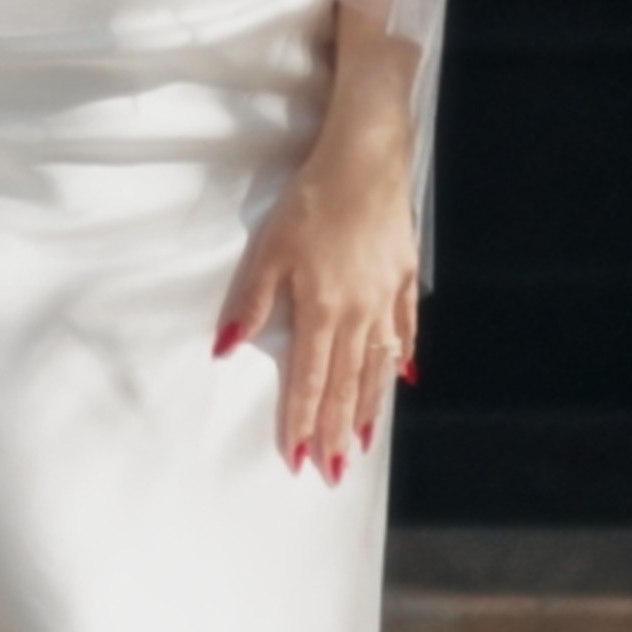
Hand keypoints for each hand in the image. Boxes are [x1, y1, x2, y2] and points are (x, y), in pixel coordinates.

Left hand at [214, 22, 420, 480]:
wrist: (368, 157)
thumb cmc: (313, 199)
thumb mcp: (270, 248)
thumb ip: (251, 302)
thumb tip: (227, 348)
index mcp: (322, 311)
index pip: (309, 382)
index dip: (302, 423)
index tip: (297, 459)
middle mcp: (359, 315)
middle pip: (345, 386)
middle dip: (336, 433)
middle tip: (331, 473)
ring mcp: (386, 300)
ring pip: (378, 368)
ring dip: (367, 410)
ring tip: (362, 445)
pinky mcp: (403, 279)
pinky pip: (404, 332)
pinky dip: (402, 361)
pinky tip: (403, 380)